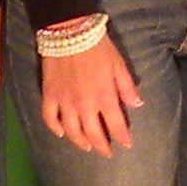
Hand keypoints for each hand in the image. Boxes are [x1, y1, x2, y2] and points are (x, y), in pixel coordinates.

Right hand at [38, 29, 141, 152]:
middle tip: (107, 153)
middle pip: (93, 134)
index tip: (127, 145)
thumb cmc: (98, 47)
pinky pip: (50, 118)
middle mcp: (84, 105)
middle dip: (102, 146)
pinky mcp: (49, 96)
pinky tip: (61, 133)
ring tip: (87, 147)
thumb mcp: (119, 65)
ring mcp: (64, 102)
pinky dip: (55, 129)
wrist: (69, 32)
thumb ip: (127, 87)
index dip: (122, 137)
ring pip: (72, 131)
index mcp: (104, 97)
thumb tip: (137, 105)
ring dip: (80, 142)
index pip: (115, 125)